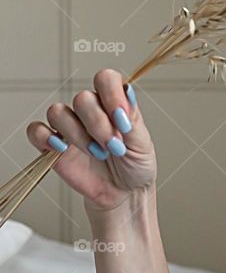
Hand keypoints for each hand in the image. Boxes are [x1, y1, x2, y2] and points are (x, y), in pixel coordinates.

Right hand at [25, 69, 156, 214]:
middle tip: (114, 146)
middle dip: (99, 125)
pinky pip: (36, 130)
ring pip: (58, 112)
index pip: (106, 79)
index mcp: (114, 103)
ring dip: (78, 135)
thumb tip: (128, 92)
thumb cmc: (136, 164)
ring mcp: (70, 126)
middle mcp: (91, 110)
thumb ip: (132, 118)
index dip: (112, 94)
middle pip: (82, 98)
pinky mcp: (52, 145)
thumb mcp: (142, 142)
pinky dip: (46, 137)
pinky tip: (64, 150)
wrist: (124, 192)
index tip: (122, 119)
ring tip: (97, 153)